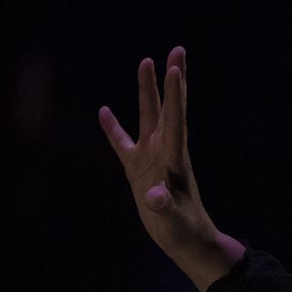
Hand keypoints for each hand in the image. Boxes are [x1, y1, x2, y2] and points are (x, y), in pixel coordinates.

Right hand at [98, 47, 241, 289]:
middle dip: (171, 80)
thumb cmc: (185, 230)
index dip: (174, 94)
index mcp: (175, 159)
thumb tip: (155, 195)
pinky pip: (123, 144)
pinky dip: (113, 128)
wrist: (187, 241)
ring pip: (148, 117)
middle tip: (177, 50)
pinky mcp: (139, 171)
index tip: (174, 67)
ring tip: (145, 62)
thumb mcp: (175, 219)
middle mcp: (165, 151)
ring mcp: (152, 158)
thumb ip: (165, 206)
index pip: (175, 119)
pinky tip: (104, 111)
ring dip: (147, 91)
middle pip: (167, 108)